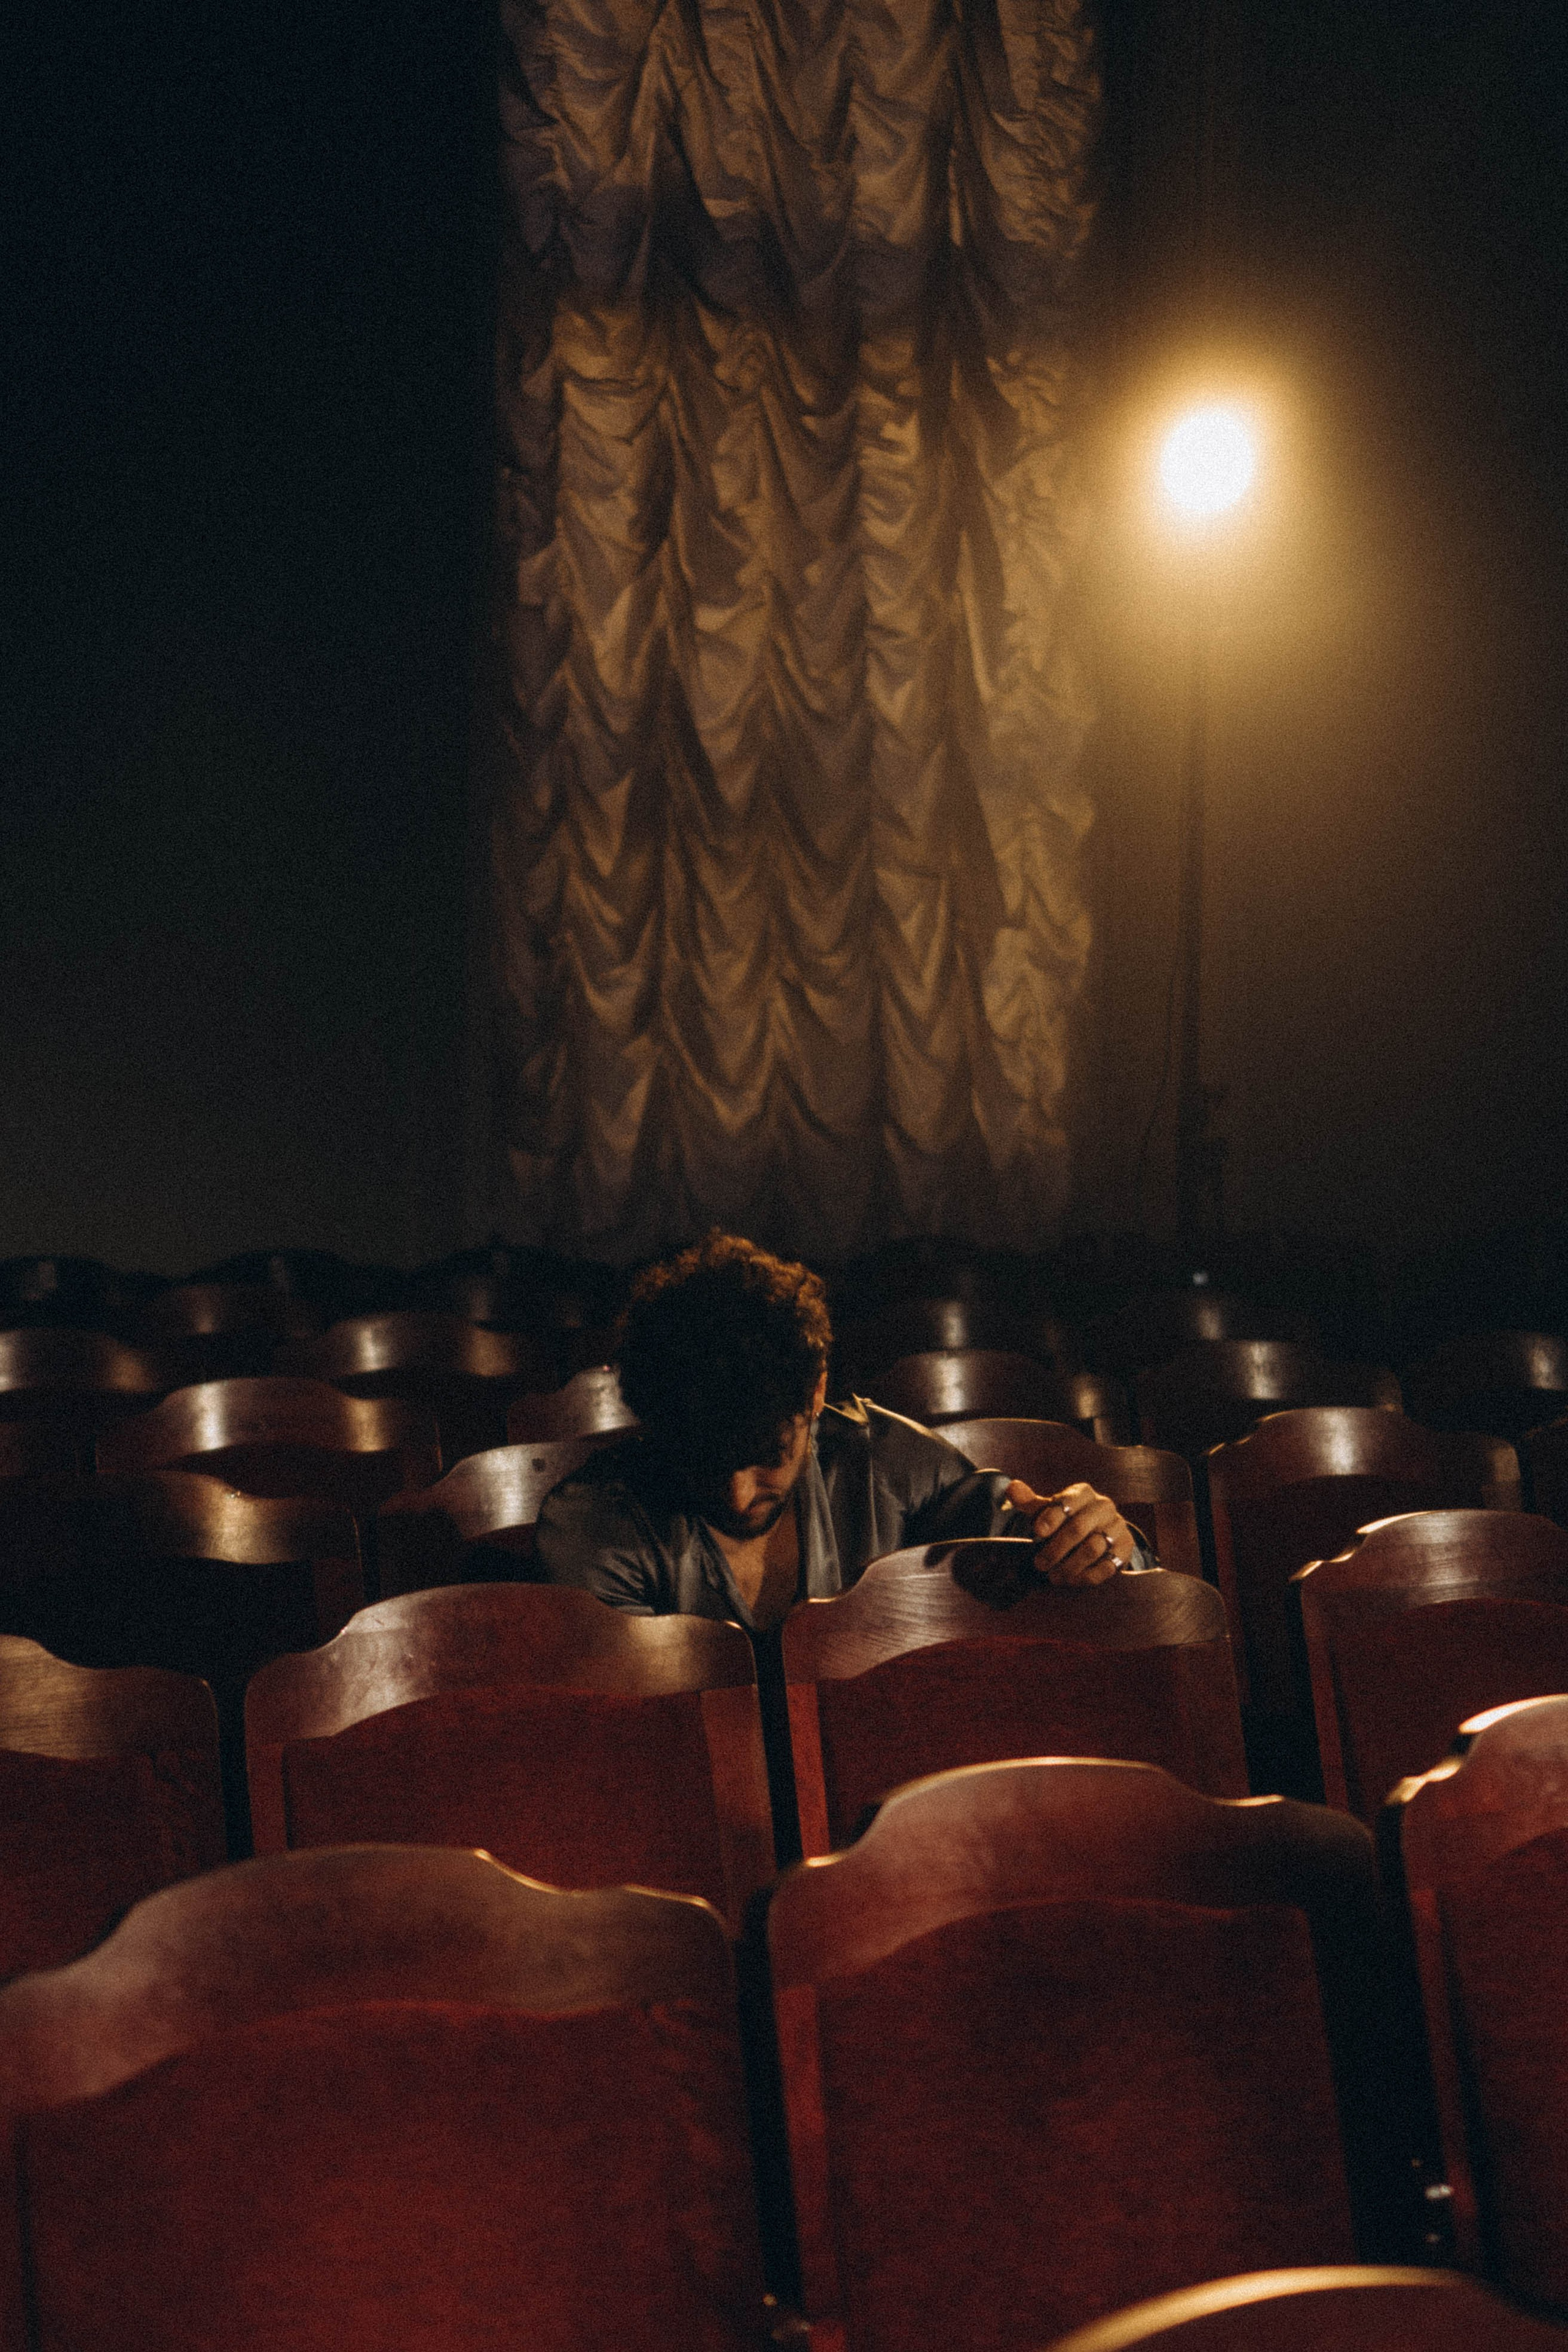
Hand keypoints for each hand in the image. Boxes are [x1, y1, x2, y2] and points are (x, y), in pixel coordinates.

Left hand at [1004, 1479, 1133, 1586]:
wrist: (1103, 1531)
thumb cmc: (1069, 1519)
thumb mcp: (1050, 1510)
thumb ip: (1030, 1503)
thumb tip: (1011, 1488)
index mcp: (1083, 1493)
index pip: (1067, 1502)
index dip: (1051, 1517)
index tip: (1036, 1533)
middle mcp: (1104, 1507)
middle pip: (1079, 1528)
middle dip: (1056, 1549)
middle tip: (1039, 1564)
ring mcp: (1118, 1527)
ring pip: (1093, 1548)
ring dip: (1070, 1566)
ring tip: (1053, 1577)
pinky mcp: (1125, 1549)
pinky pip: (1107, 1566)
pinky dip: (1087, 1576)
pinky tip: (1072, 1581)